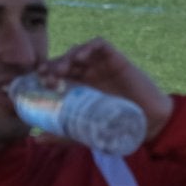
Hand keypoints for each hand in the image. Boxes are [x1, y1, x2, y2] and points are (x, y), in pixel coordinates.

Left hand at [37, 38, 174, 142]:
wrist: (148, 124)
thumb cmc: (118, 127)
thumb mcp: (85, 133)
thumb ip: (62, 135)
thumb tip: (37, 140)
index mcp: (78, 88)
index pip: (55, 75)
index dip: (44, 75)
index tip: (36, 83)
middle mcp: (88, 74)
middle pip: (64, 61)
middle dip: (52, 66)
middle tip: (47, 77)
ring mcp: (101, 66)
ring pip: (78, 50)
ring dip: (66, 56)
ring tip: (61, 69)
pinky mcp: (116, 59)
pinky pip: (100, 45)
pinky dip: (88, 47)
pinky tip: (80, 57)